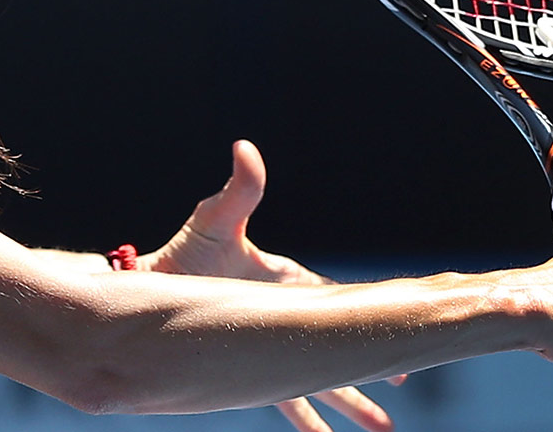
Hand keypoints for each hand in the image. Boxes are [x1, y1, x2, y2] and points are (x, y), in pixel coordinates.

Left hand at [137, 140, 404, 431]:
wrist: (147, 291)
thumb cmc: (184, 255)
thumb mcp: (214, 223)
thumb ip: (237, 192)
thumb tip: (245, 148)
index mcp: (287, 283)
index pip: (337, 298)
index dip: (370, 312)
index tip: (405, 322)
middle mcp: (284, 317)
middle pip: (338, 346)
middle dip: (372, 366)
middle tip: (403, 382)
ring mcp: (268, 346)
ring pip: (319, 379)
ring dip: (349, 402)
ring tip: (382, 427)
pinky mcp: (248, 369)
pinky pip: (285, 401)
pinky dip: (307, 419)